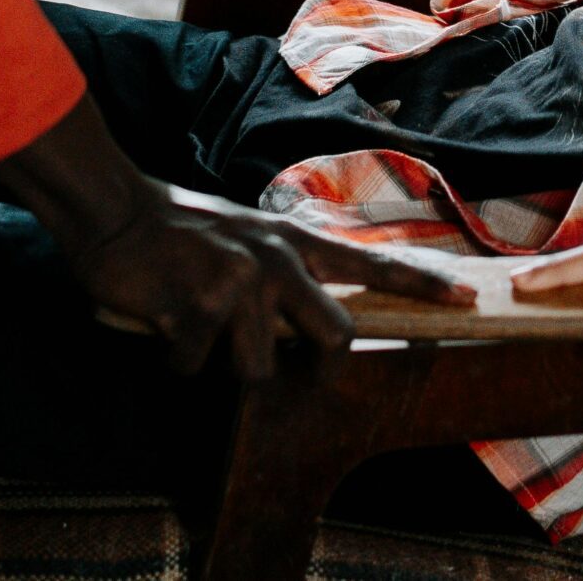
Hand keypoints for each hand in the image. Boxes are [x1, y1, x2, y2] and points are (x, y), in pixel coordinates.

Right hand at [72, 182, 467, 377]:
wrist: (117, 212)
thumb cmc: (184, 232)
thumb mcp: (250, 238)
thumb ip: (286, 274)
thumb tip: (313, 327)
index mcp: (293, 243)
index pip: (372, 264)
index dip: (420, 284)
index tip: (466, 299)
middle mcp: (277, 262)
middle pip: (333, 338)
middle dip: (311, 366)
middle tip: (277, 360)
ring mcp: (238, 285)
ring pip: (255, 370)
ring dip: (219, 361)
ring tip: (195, 323)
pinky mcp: (195, 309)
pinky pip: (192, 367)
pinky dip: (171, 357)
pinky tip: (161, 321)